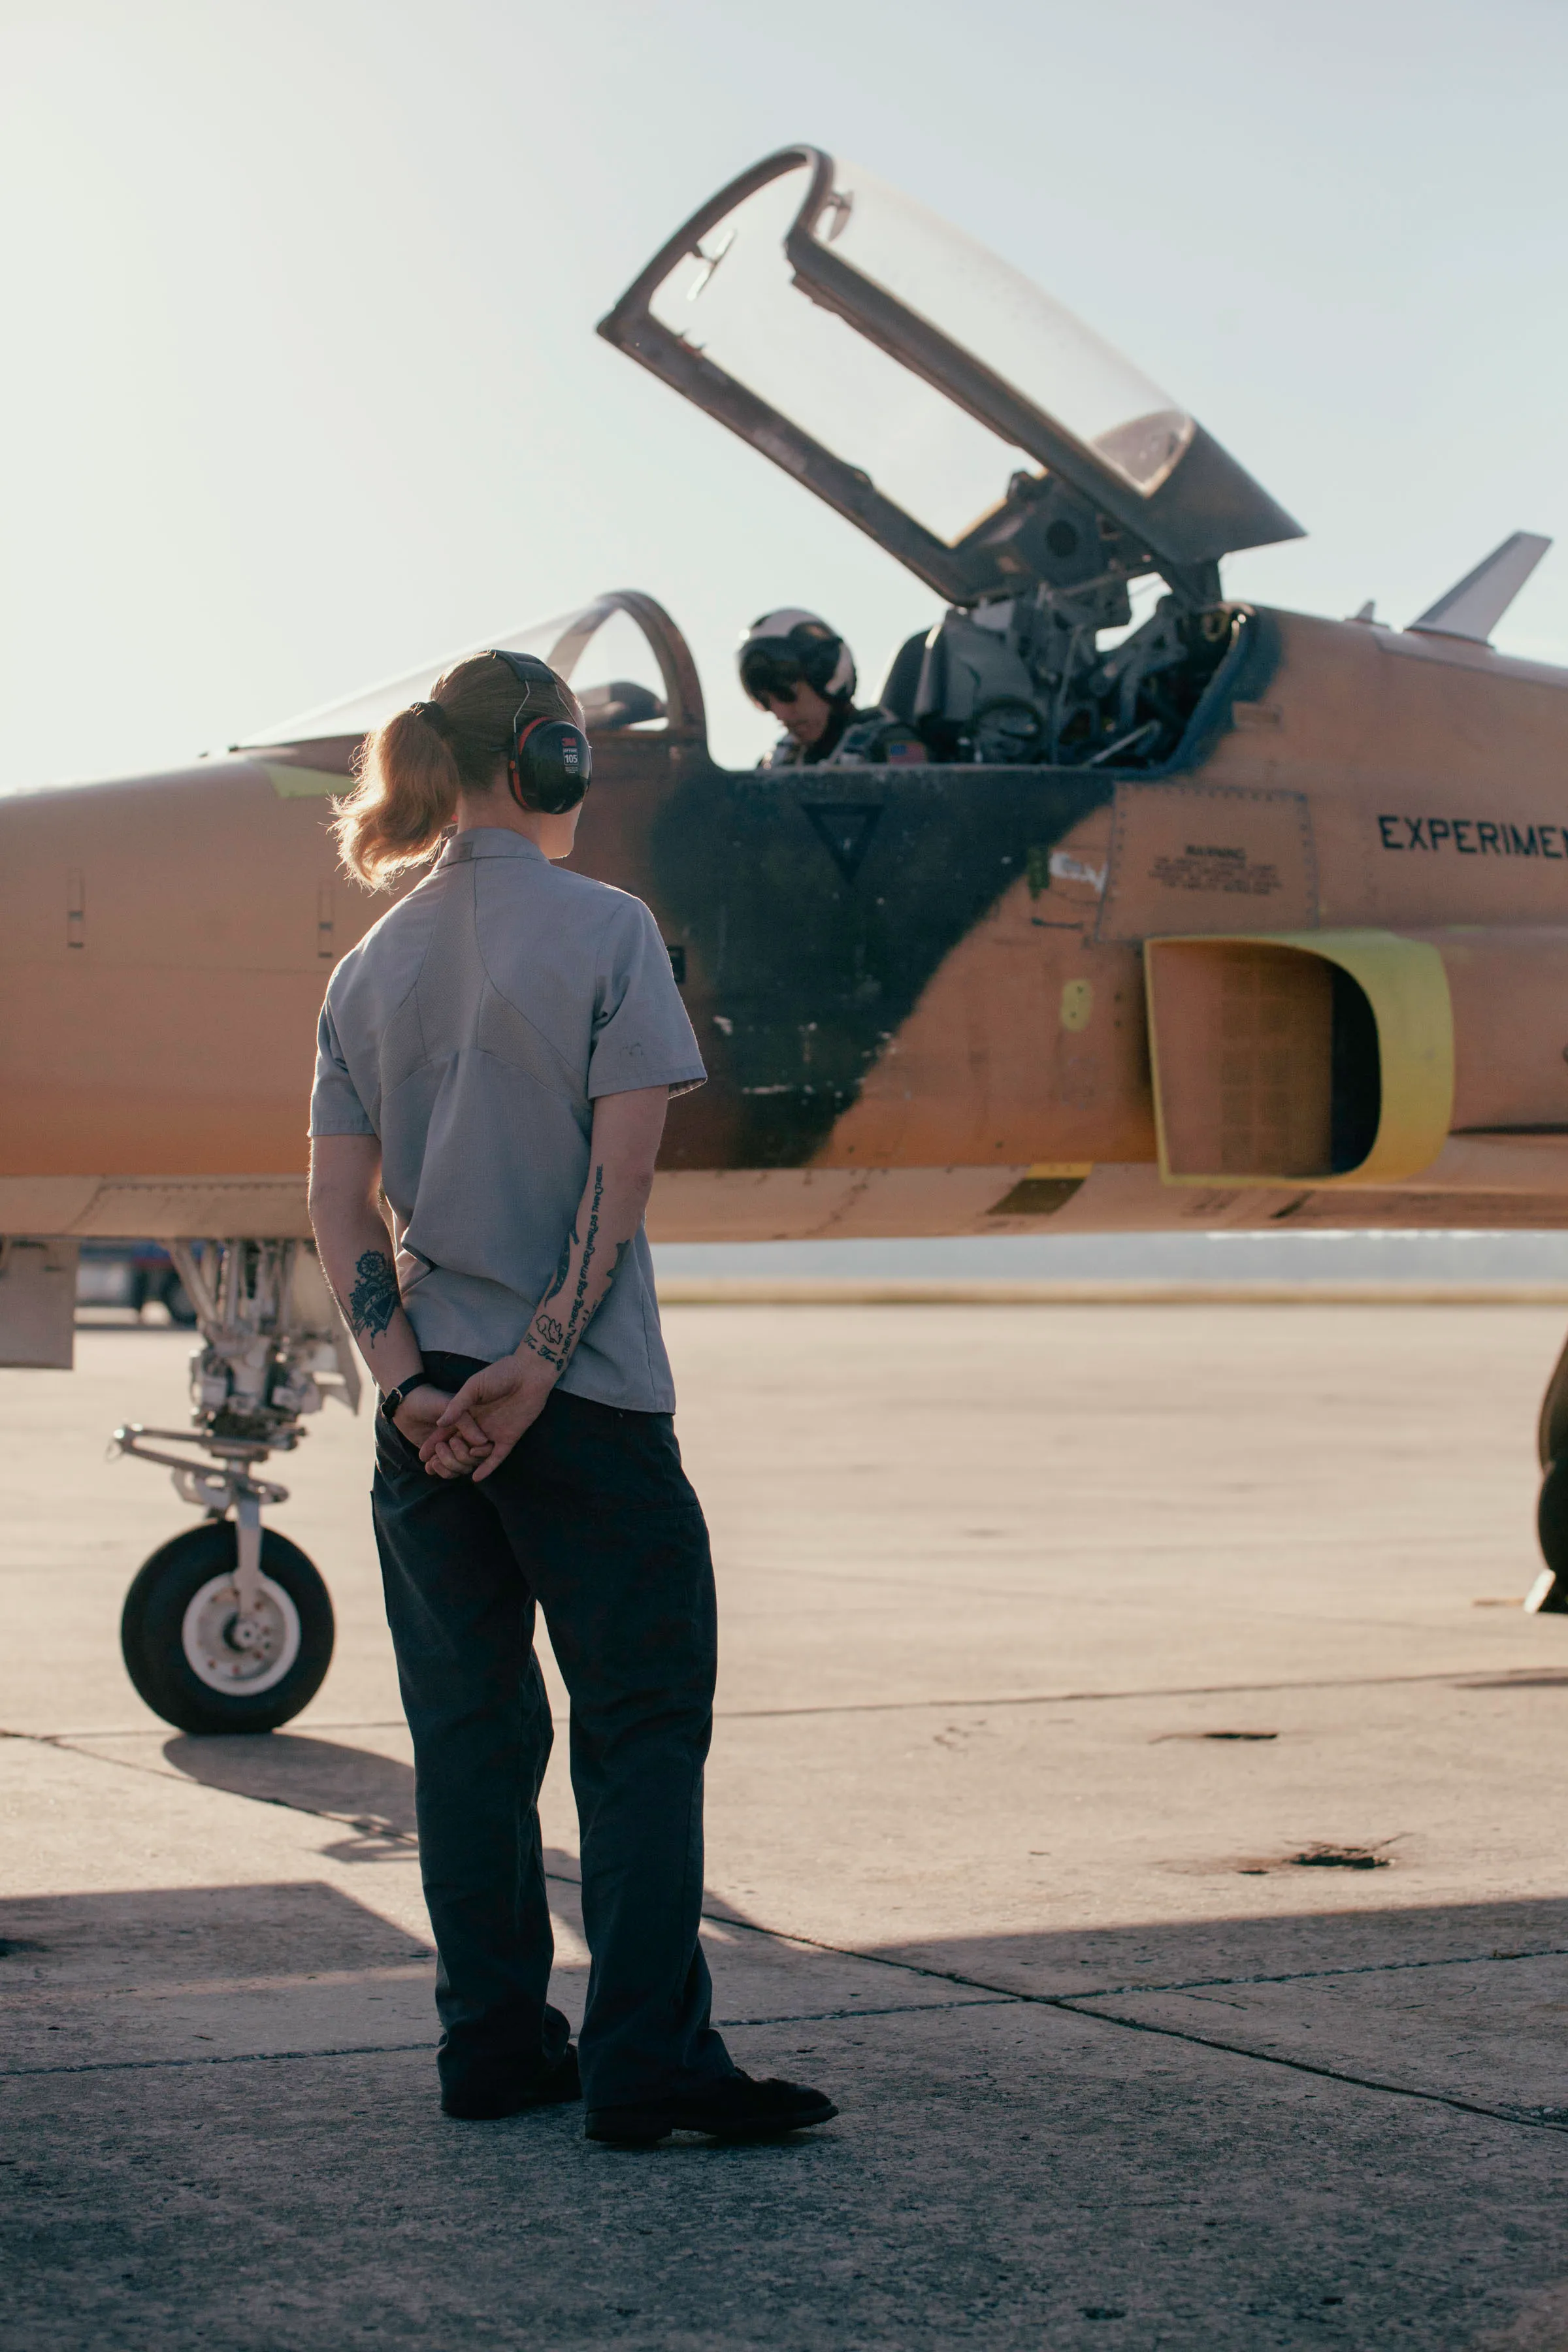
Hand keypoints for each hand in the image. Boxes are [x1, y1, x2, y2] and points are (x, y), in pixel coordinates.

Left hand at [392, 1386, 490, 1481]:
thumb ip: (465, 1423)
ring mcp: (452, 1447)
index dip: (479, 1453)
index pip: (484, 1447)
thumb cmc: (429, 1399)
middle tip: (440, 1446)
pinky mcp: (439, 1454)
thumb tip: (483, 1443)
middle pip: (471, 1461)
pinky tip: (429, 1464)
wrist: (405, 1404)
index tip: (468, 1449)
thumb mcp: (449, 1407)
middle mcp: (465, 1438)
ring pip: (459, 1469)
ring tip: (433, 1460)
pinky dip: (439, 1470)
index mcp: (473, 1424)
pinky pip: (446, 1470)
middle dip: (457, 1460)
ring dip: (447, 1467)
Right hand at [421, 1351, 556, 1482]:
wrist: (529, 1373)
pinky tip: (476, 1477)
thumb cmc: (500, 1374)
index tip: (422, 1456)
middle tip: (436, 1464)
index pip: (446, 1432)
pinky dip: (487, 1468)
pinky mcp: (509, 1438)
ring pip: (475, 1455)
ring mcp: (493, 1433)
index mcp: (467, 1413)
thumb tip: (440, 1423)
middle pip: (458, 1447)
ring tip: (459, 1461)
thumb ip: (458, 1405)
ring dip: (466, 1460)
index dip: (434, 1444)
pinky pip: (497, 1457)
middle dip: (446, 1457)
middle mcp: (478, 1426)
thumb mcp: (474, 1387)